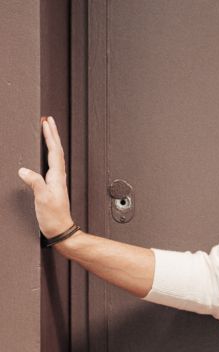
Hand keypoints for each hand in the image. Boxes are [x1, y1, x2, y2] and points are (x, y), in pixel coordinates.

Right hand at [18, 116, 74, 237]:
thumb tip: (24, 170)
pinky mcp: (52, 187)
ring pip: (55, 157)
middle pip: (56, 151)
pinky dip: (49, 155)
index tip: (47, 122)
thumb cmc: (54, 218)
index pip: (54, 151)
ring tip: (48, 132)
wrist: (61, 230)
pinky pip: (51, 165)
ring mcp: (56, 182)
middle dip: (52, 134)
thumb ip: (35, 183)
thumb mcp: (42, 199)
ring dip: (52, 142)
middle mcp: (58, 177)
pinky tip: (45, 155)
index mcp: (57, 177)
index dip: (50, 136)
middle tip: (48, 120)